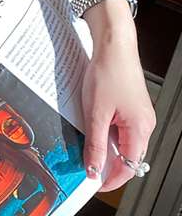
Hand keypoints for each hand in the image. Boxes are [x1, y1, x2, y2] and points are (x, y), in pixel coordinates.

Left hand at [81, 1, 155, 191]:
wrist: (113, 45)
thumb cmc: (108, 72)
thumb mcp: (96, 112)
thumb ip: (95, 143)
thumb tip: (93, 168)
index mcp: (140, 129)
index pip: (128, 167)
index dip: (110, 178)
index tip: (93, 183)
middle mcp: (144, 124)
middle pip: (127, 155)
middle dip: (106, 162)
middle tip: (84, 164)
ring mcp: (139, 114)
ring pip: (122, 140)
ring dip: (105, 144)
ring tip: (85, 142)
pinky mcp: (131, 105)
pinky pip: (120, 126)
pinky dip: (106, 130)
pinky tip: (92, 124)